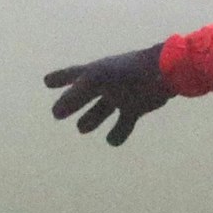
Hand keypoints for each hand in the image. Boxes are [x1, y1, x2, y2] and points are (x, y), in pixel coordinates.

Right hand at [43, 46, 171, 147]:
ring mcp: (122, 96)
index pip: (73, 75)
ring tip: (82, 129)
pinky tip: (112, 141)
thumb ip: (75, 95)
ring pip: (103, 110)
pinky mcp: (137, 108)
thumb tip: (55, 111)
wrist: (165, 71)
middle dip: (72, 103)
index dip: (60, 78)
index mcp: (97, 72)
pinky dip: (118, 133)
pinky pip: (124, 123)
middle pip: (86, 95)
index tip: (47, 81)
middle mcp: (108, 84)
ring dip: (92, 119)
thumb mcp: (97, 80)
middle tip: (57, 114)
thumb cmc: (129, 71)